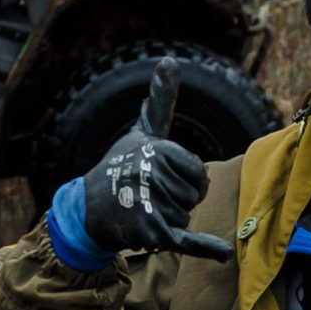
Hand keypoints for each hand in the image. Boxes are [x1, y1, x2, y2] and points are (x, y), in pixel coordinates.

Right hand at [72, 60, 232, 260]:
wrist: (88, 209)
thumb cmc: (120, 167)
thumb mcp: (141, 133)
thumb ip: (160, 101)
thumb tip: (169, 59)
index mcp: (157, 150)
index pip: (198, 172)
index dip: (185, 179)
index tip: (160, 177)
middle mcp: (152, 174)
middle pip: (194, 195)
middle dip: (177, 199)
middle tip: (148, 196)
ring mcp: (150, 202)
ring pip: (186, 216)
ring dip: (170, 218)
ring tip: (142, 210)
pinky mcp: (150, 231)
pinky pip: (186, 239)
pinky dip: (205, 247)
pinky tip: (223, 250)